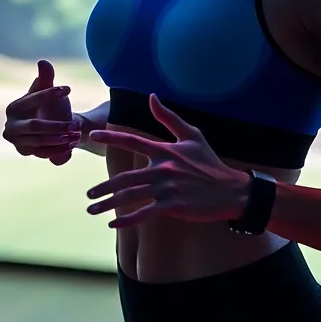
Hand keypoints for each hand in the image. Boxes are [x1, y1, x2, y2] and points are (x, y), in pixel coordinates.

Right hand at [2, 60, 79, 165]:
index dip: (49, 93)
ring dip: (60, 139)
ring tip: (76, 134)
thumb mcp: (48, 89)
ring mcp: (16, 141)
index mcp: (13, 107)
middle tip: (76, 125)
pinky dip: (58, 150)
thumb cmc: (49, 105)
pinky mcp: (25, 152)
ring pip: (40, 142)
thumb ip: (45, 77)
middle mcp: (10, 126)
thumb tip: (43, 62)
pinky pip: (43, 153)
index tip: (68, 89)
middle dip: (57, 126)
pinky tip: (71, 145)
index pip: (32, 99)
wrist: (50, 127)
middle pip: (35, 126)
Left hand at [85, 94, 249, 227]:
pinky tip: (114, 224)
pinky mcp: (173, 205)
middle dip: (103, 187)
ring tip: (93, 210)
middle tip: (88, 195)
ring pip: (131, 196)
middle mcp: (163, 168)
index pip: (132, 140)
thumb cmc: (210, 163)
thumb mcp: (192, 136)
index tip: (93, 136)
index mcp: (165, 151)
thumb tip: (152, 96)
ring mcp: (167, 188)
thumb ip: (169, 118)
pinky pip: (145, 212)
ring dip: (109, 204)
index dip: (112, 136)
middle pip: (125, 177)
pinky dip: (128, 219)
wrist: (232, 191)